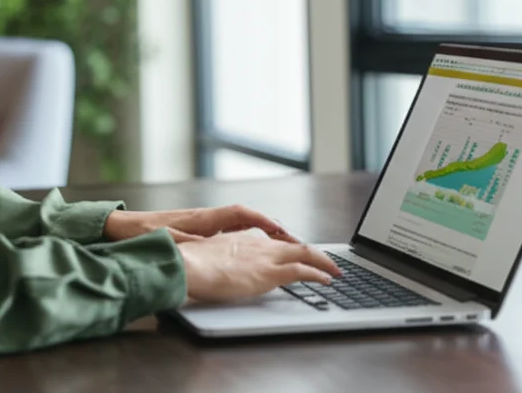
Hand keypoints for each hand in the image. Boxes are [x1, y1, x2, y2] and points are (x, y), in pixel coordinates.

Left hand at [103, 204, 303, 244]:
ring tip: (281, 242)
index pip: (239, 214)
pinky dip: (247, 232)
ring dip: (261, 229)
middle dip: (270, 226)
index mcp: (202, 219)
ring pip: (240, 222)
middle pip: (246, 217)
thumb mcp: (165, 240)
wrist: (123, 227)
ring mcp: (203, 221)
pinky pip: (230, 227)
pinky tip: (253, 244)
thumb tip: (204, 247)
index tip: (280, 230)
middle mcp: (206, 216)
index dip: (261, 221)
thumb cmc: (142, 233)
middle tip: (292, 239)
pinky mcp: (197, 228)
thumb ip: (185, 243)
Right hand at [177, 231, 339, 302]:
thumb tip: (212, 272)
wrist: (187, 264)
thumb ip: (214, 263)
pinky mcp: (269, 273)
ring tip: (333, 270)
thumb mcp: (204, 260)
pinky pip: (302, 271)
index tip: (296, 253)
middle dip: (312, 253)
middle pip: (293, 245)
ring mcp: (264, 257)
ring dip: (321, 262)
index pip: (272, 243)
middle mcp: (256, 245)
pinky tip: (327, 279)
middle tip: (325, 261)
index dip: (287, 248)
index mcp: (240, 240)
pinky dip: (318, 274)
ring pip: (304, 254)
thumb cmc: (188, 265)